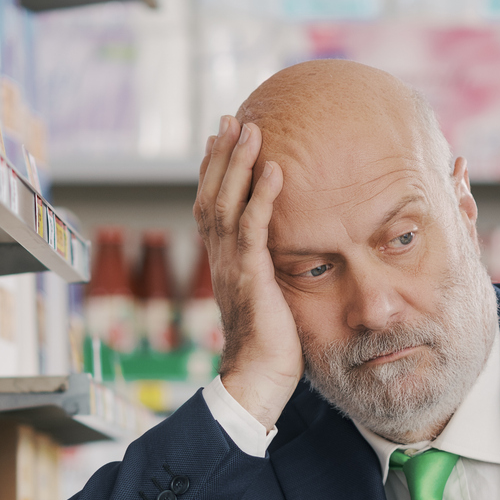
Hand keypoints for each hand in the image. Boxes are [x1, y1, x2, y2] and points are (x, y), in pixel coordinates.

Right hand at [195, 117, 300, 430]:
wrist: (258, 379)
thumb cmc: (272, 346)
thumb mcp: (270, 297)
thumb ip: (271, 270)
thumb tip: (288, 255)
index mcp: (224, 262)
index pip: (212, 207)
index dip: (214, 173)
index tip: (221, 140)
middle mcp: (220, 259)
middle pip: (211, 195)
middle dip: (221, 155)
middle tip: (231, 120)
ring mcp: (231, 266)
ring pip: (226, 203)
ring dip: (237, 164)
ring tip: (249, 129)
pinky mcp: (250, 276)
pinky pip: (252, 228)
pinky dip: (261, 196)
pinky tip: (275, 169)